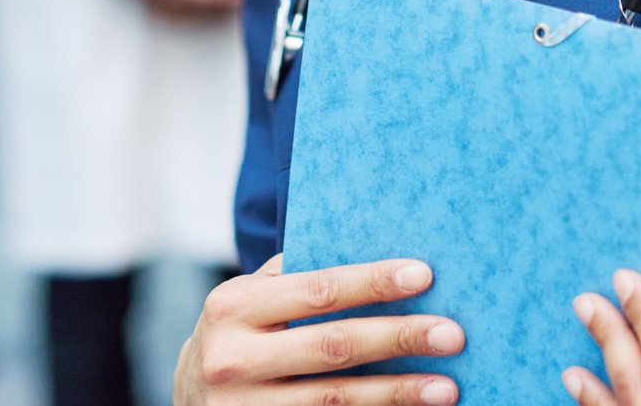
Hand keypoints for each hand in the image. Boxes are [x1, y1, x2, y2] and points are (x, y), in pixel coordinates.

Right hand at [173, 252, 462, 405]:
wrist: (188, 398)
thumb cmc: (239, 335)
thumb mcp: (250, 300)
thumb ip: (295, 278)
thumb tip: (376, 249)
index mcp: (233, 306)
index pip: (317, 290)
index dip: (373, 283)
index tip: (424, 275)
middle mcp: (232, 360)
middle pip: (333, 347)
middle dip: (399, 338)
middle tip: (451, 334)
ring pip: (335, 400)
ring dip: (397, 393)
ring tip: (447, 386)